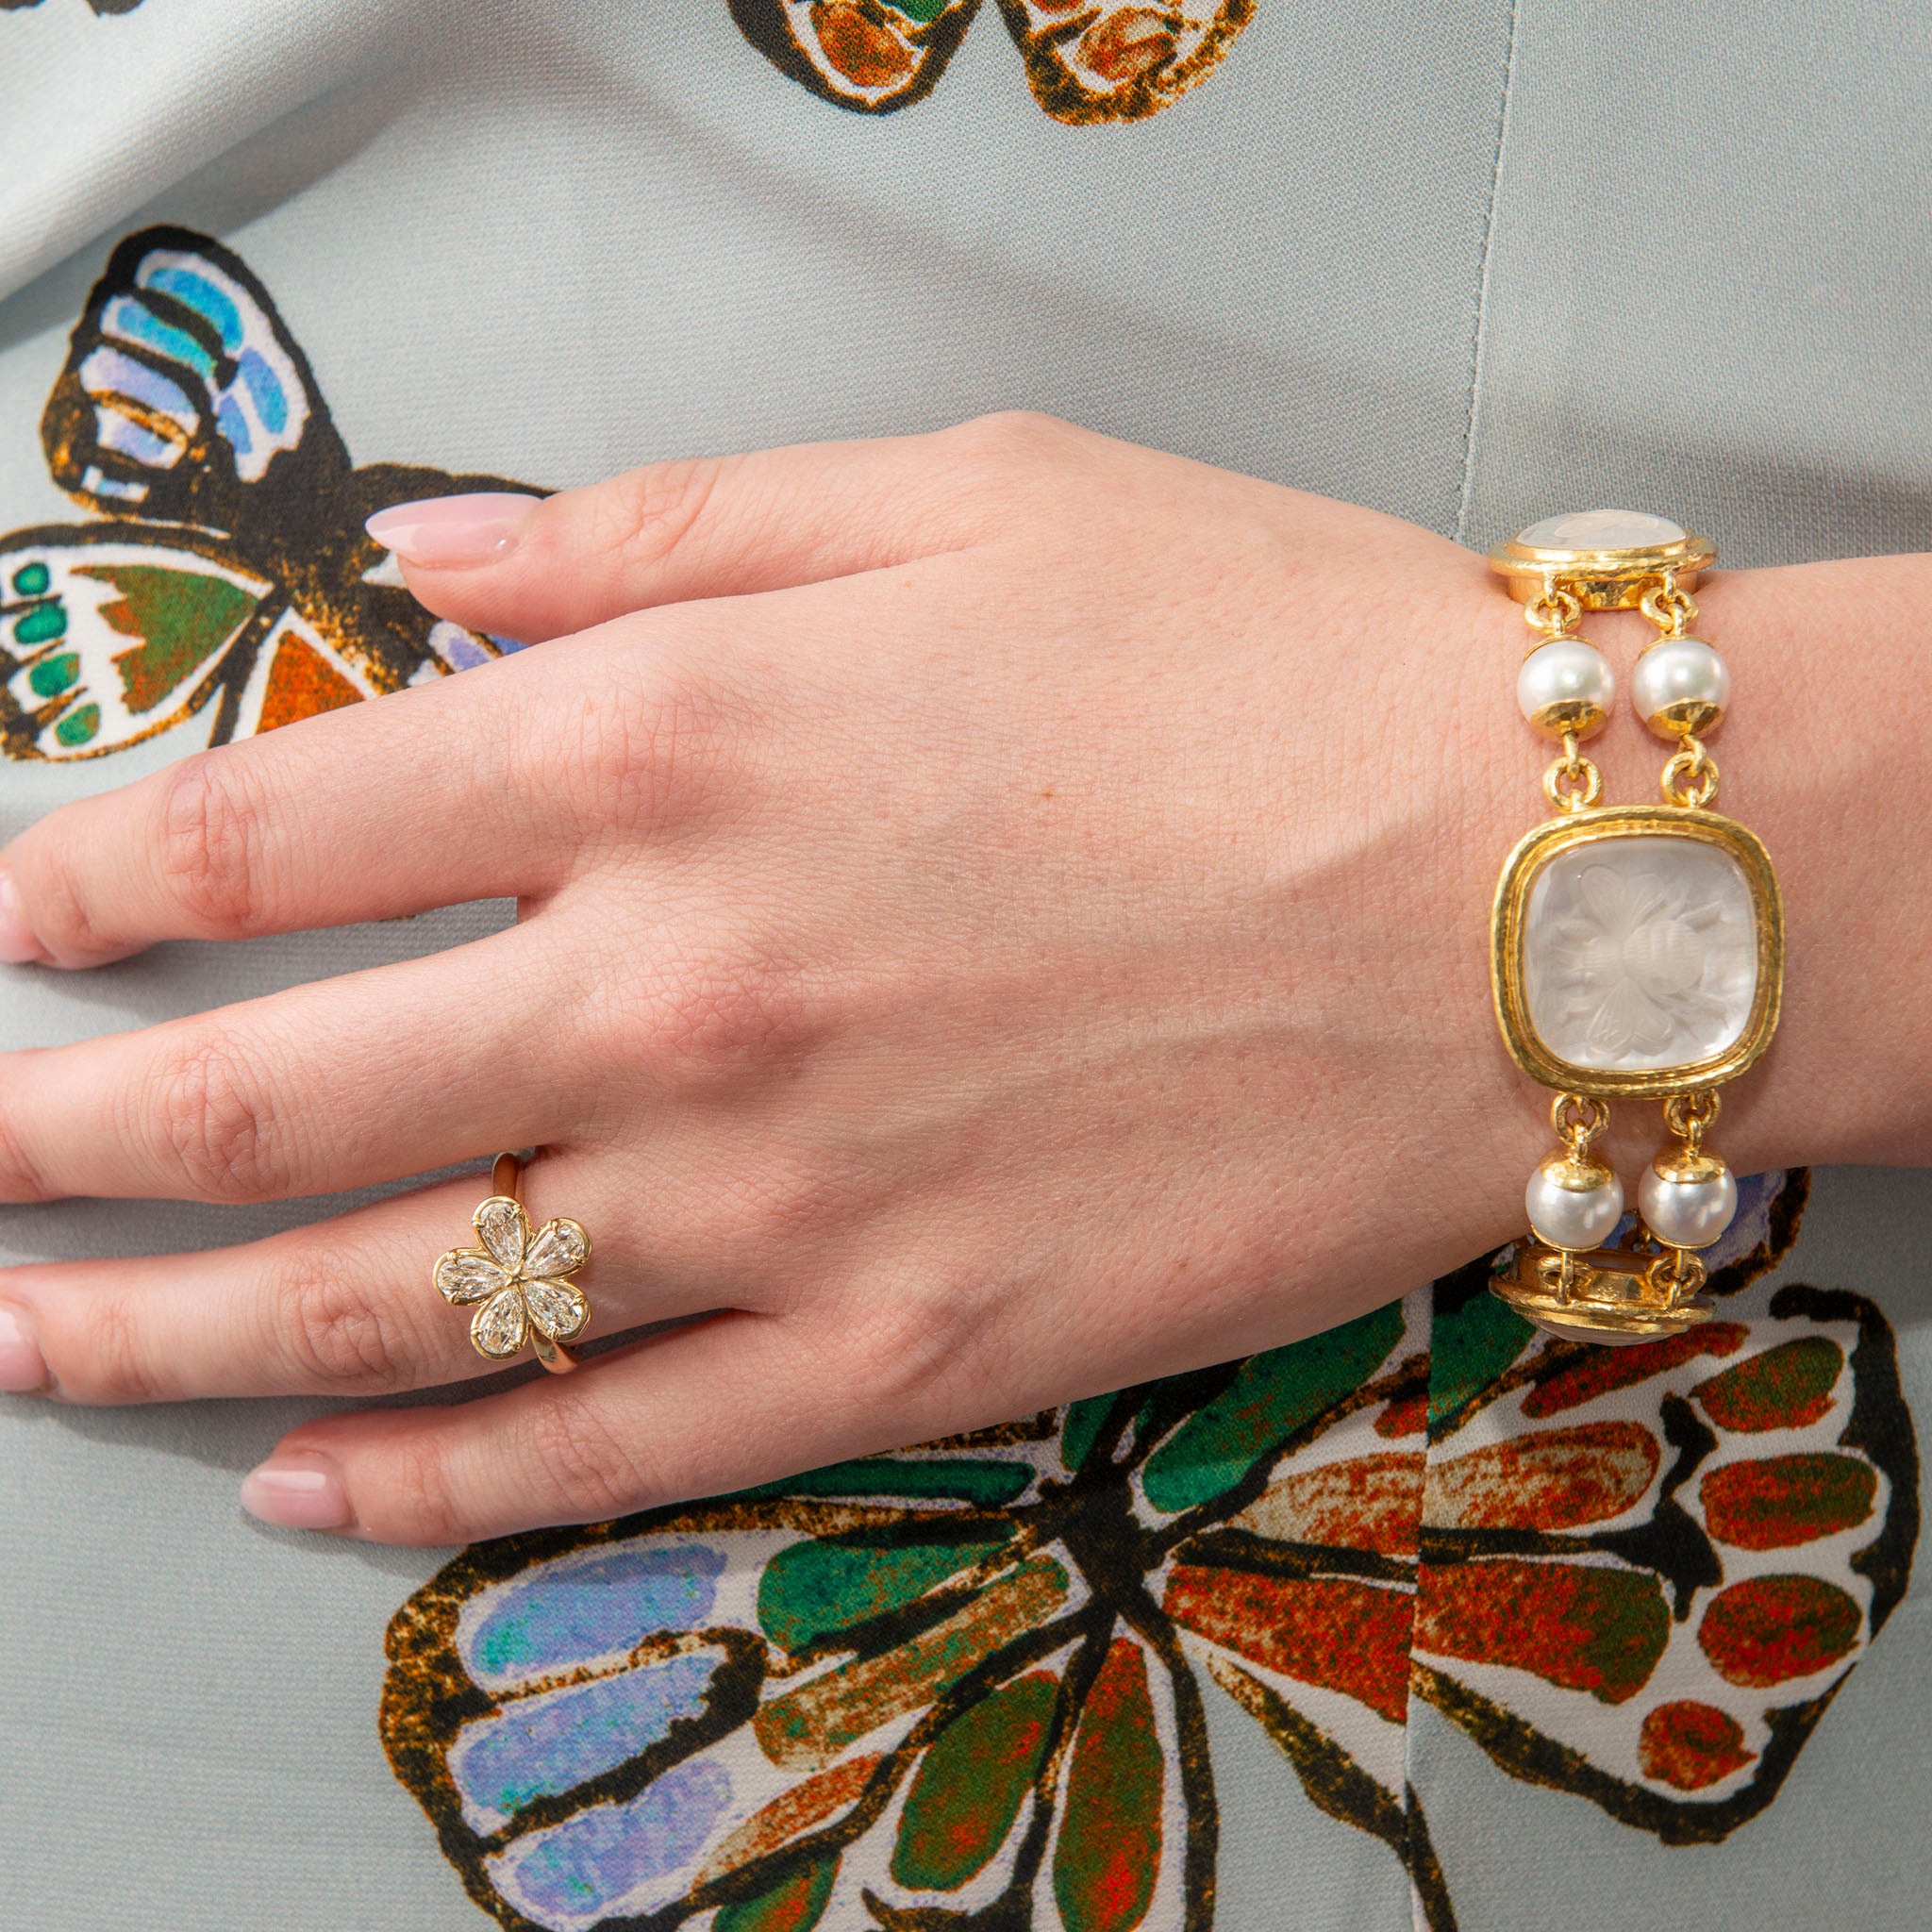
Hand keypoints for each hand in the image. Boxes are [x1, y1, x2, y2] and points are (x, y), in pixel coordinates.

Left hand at [0, 416, 1917, 1542]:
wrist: (1530, 887)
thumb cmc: (1270, 658)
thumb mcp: (959, 499)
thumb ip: (667, 532)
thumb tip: (455, 571)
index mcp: (669, 754)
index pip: (265, 842)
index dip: (85, 885)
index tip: (6, 918)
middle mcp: (677, 996)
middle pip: (265, 1102)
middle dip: (60, 1139)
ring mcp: (780, 1207)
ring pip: (393, 1311)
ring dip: (171, 1332)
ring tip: (42, 1345)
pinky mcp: (907, 1354)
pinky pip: (607, 1455)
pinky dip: (429, 1491)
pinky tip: (312, 1492)